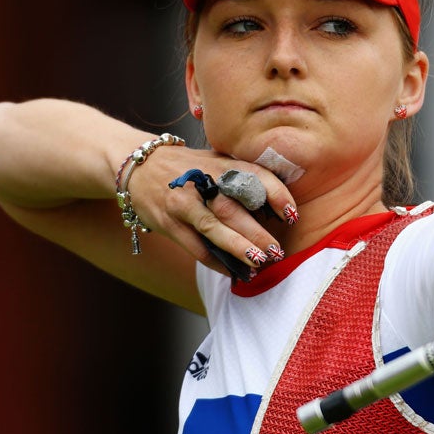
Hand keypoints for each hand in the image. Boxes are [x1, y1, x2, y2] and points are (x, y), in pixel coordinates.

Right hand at [126, 145, 297, 276]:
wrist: (140, 168)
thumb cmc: (190, 168)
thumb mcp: (217, 162)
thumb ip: (242, 177)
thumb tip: (278, 206)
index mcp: (220, 164)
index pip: (253, 175)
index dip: (276, 194)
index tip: (293, 215)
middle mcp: (201, 182)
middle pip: (233, 209)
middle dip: (258, 233)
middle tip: (277, 251)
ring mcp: (183, 204)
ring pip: (213, 229)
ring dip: (238, 249)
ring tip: (259, 263)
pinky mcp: (168, 223)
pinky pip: (195, 247)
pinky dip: (216, 261)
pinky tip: (233, 271)